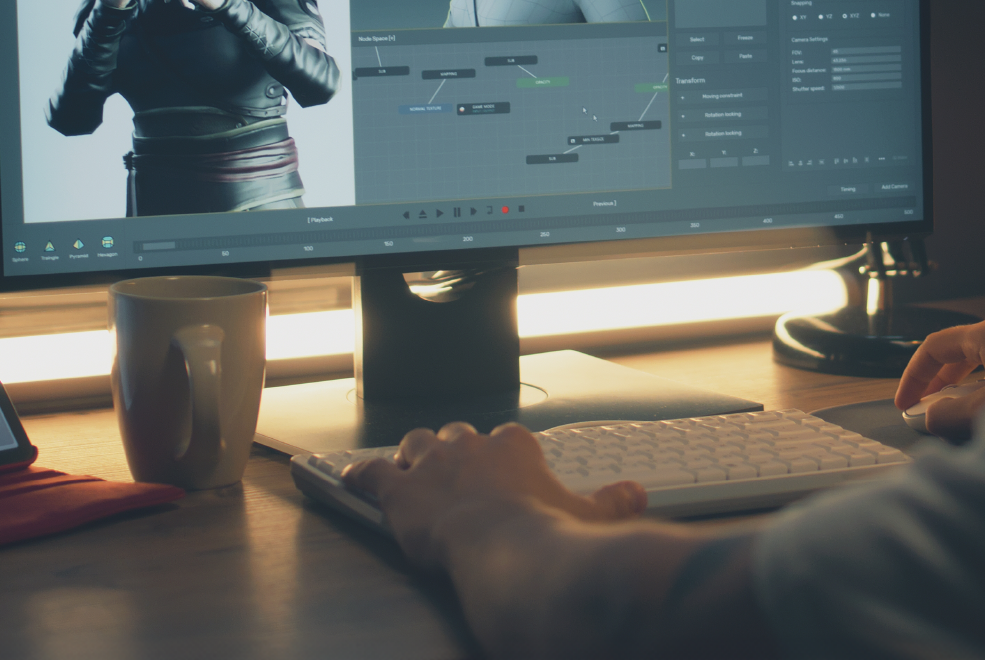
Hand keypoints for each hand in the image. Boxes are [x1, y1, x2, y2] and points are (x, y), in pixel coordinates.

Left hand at [344, 422, 646, 571]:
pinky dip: (359, 476)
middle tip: (454, 478)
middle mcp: (470, 443)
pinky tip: (349, 479)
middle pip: (454, 435)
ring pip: (413, 445)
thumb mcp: (588, 514)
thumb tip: (635, 494)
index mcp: (513, 444)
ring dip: (410, 459)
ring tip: (410, 473)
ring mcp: (431, 464)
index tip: (499, 475)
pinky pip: (370, 474)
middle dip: (452, 453)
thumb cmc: (545, 532)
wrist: (505, 548)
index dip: (496, 458)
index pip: (502, 439)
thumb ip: (612, 500)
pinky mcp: (400, 492)